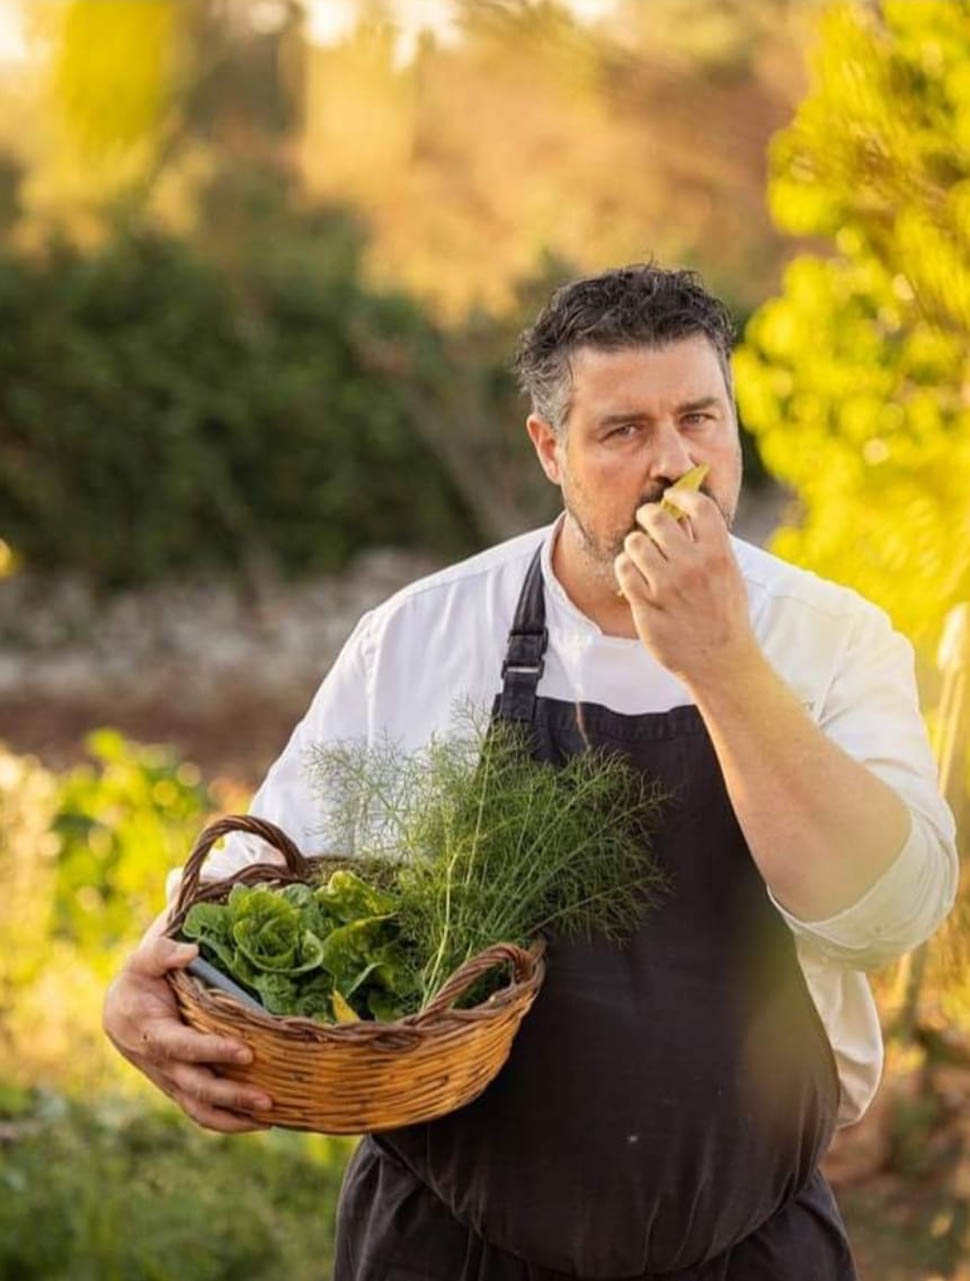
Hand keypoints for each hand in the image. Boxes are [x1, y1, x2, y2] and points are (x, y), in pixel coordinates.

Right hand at [102, 925, 273, 1132]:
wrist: (120, 1011)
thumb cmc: (139, 981)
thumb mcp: (144, 961)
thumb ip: (163, 953)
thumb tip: (191, 951)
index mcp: (152, 1033)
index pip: (184, 1047)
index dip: (213, 1051)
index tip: (246, 1052)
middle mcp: (161, 1064)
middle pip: (197, 1087)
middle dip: (232, 1095)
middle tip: (268, 1098)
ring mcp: (171, 1081)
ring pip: (200, 1109)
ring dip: (234, 1118)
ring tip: (270, 1118)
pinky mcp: (181, 1088)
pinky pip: (203, 1112)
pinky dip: (228, 1121)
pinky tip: (258, 1121)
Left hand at [613, 488, 758, 686]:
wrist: (720, 661)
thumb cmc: (725, 615)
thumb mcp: (728, 575)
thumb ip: (708, 545)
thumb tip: (683, 513)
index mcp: (718, 555)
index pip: (699, 506)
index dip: (682, 493)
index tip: (672, 495)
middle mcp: (692, 566)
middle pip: (658, 518)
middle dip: (648, 515)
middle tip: (646, 521)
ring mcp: (667, 586)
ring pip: (635, 542)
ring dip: (635, 544)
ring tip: (641, 553)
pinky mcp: (647, 604)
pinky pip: (624, 569)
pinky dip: (625, 566)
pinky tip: (633, 573)